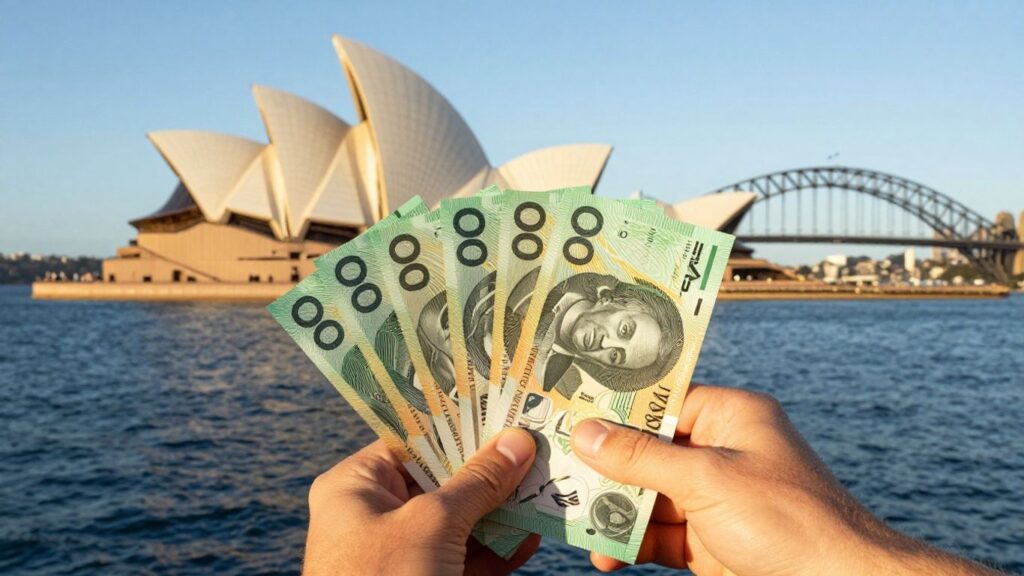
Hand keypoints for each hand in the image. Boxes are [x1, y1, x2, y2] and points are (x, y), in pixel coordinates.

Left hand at [304, 428, 539, 575]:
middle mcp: (375, 515)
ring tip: (544, 488)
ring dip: (502, 509)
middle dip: (490, 469)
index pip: (411, 439)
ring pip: (460, 519)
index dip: (457, 422)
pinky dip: (498, 548)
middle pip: (442, 478)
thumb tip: (517, 442)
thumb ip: (478, 482)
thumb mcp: (432, 524)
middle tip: (534, 446)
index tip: (502, 406)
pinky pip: (466, 557)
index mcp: (356, 487)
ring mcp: (402, 553)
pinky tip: (530, 537)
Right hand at [571, 385, 1002, 575]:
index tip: (565, 409)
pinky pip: (658, 535)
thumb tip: (585, 433)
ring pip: (647, 496)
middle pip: (647, 451)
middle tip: (553, 467)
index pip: (661, 401)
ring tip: (567, 515)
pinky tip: (602, 552)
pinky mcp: (710, 542)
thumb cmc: (788, 520)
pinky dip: (630, 542)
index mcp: (731, 417)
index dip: (613, 407)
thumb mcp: (707, 481)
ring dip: (611, 508)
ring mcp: (715, 500)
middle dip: (603, 465)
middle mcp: (721, 453)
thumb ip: (641, 458)